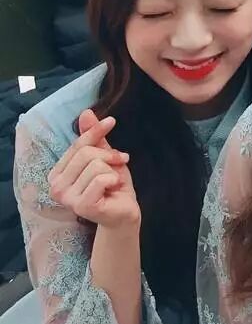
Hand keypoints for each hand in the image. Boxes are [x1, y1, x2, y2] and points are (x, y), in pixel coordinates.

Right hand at [48, 110, 139, 229]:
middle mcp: (56, 186)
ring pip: (95, 165)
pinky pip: (101, 179)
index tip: (111, 121)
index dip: (96, 131)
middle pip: (85, 153)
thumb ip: (93, 137)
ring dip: (112, 170)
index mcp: (57, 173)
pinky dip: (114, 180)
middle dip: (109, 155)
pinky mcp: (81, 206)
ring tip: (113, 181)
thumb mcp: (105, 156)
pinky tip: (113, 189)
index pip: (76, 144)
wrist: (123, 211)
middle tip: (118, 163)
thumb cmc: (112, 184)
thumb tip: (86, 112)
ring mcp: (66, 198)